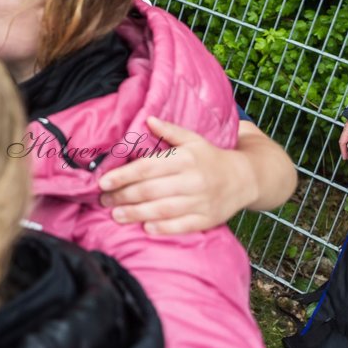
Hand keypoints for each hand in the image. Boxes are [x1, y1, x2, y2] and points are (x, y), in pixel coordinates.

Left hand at [97, 116, 251, 234]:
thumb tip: (147, 119)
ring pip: (163, 210)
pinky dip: (163, 228)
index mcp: (185, 159)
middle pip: (151, 190)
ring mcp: (201, 202)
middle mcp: (192, 180)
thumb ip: (169, 130)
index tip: (103, 182)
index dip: (123, 175)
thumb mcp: (192, 139)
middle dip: (123, 196)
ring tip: (116, 215)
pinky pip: (182, 226)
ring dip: (136, 214)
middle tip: (104, 200)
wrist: (244, 178)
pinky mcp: (208, 219)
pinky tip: (146, 228)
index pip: (147, 167)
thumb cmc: (210, 157)